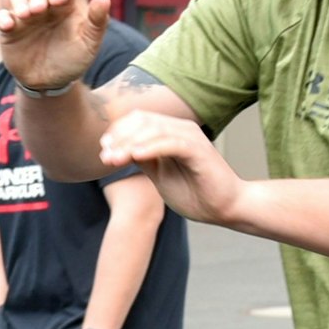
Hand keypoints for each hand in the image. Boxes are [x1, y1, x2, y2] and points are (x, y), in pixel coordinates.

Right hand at [0, 0, 112, 94]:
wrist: (50, 83)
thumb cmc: (72, 60)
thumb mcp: (88, 43)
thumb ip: (97, 21)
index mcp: (65, 7)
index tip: (58, 1)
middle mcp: (45, 7)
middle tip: (39, 9)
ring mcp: (26, 17)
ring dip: (20, 1)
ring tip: (25, 15)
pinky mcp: (10, 30)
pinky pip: (3, 17)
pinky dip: (3, 18)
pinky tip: (9, 25)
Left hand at [100, 110, 244, 225]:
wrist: (225, 208)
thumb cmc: (195, 192)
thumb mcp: (159, 174)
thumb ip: (142, 159)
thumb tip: (118, 150)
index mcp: (172, 131)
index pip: (139, 120)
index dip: (118, 132)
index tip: (103, 151)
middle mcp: (181, 129)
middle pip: (143, 121)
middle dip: (119, 137)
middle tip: (105, 156)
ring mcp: (191, 137)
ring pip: (154, 130)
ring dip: (130, 143)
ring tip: (114, 158)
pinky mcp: (199, 150)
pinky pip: (170, 143)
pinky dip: (151, 148)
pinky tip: (135, 156)